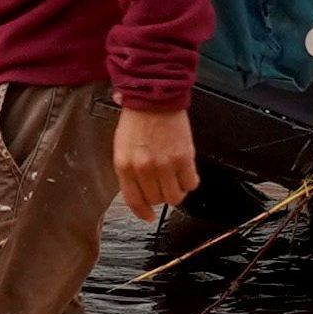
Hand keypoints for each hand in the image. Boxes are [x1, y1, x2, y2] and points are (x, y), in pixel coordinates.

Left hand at [112, 104, 200, 221]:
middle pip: (156, 200)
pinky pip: (190, 183)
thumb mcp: (122, 147)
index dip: (142, 211)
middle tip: (163, 186)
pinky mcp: (184, 158)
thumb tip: (138, 192)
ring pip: (175, 197)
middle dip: (160, 196)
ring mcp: (165, 165)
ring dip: (176, 192)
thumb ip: (128, 171)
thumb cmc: (137, 119)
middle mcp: (144, 169)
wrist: (154, 98)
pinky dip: (190, 182)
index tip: (148, 215)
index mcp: (125, 166)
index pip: (134, 200)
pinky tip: (186, 173)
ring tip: (176, 181)